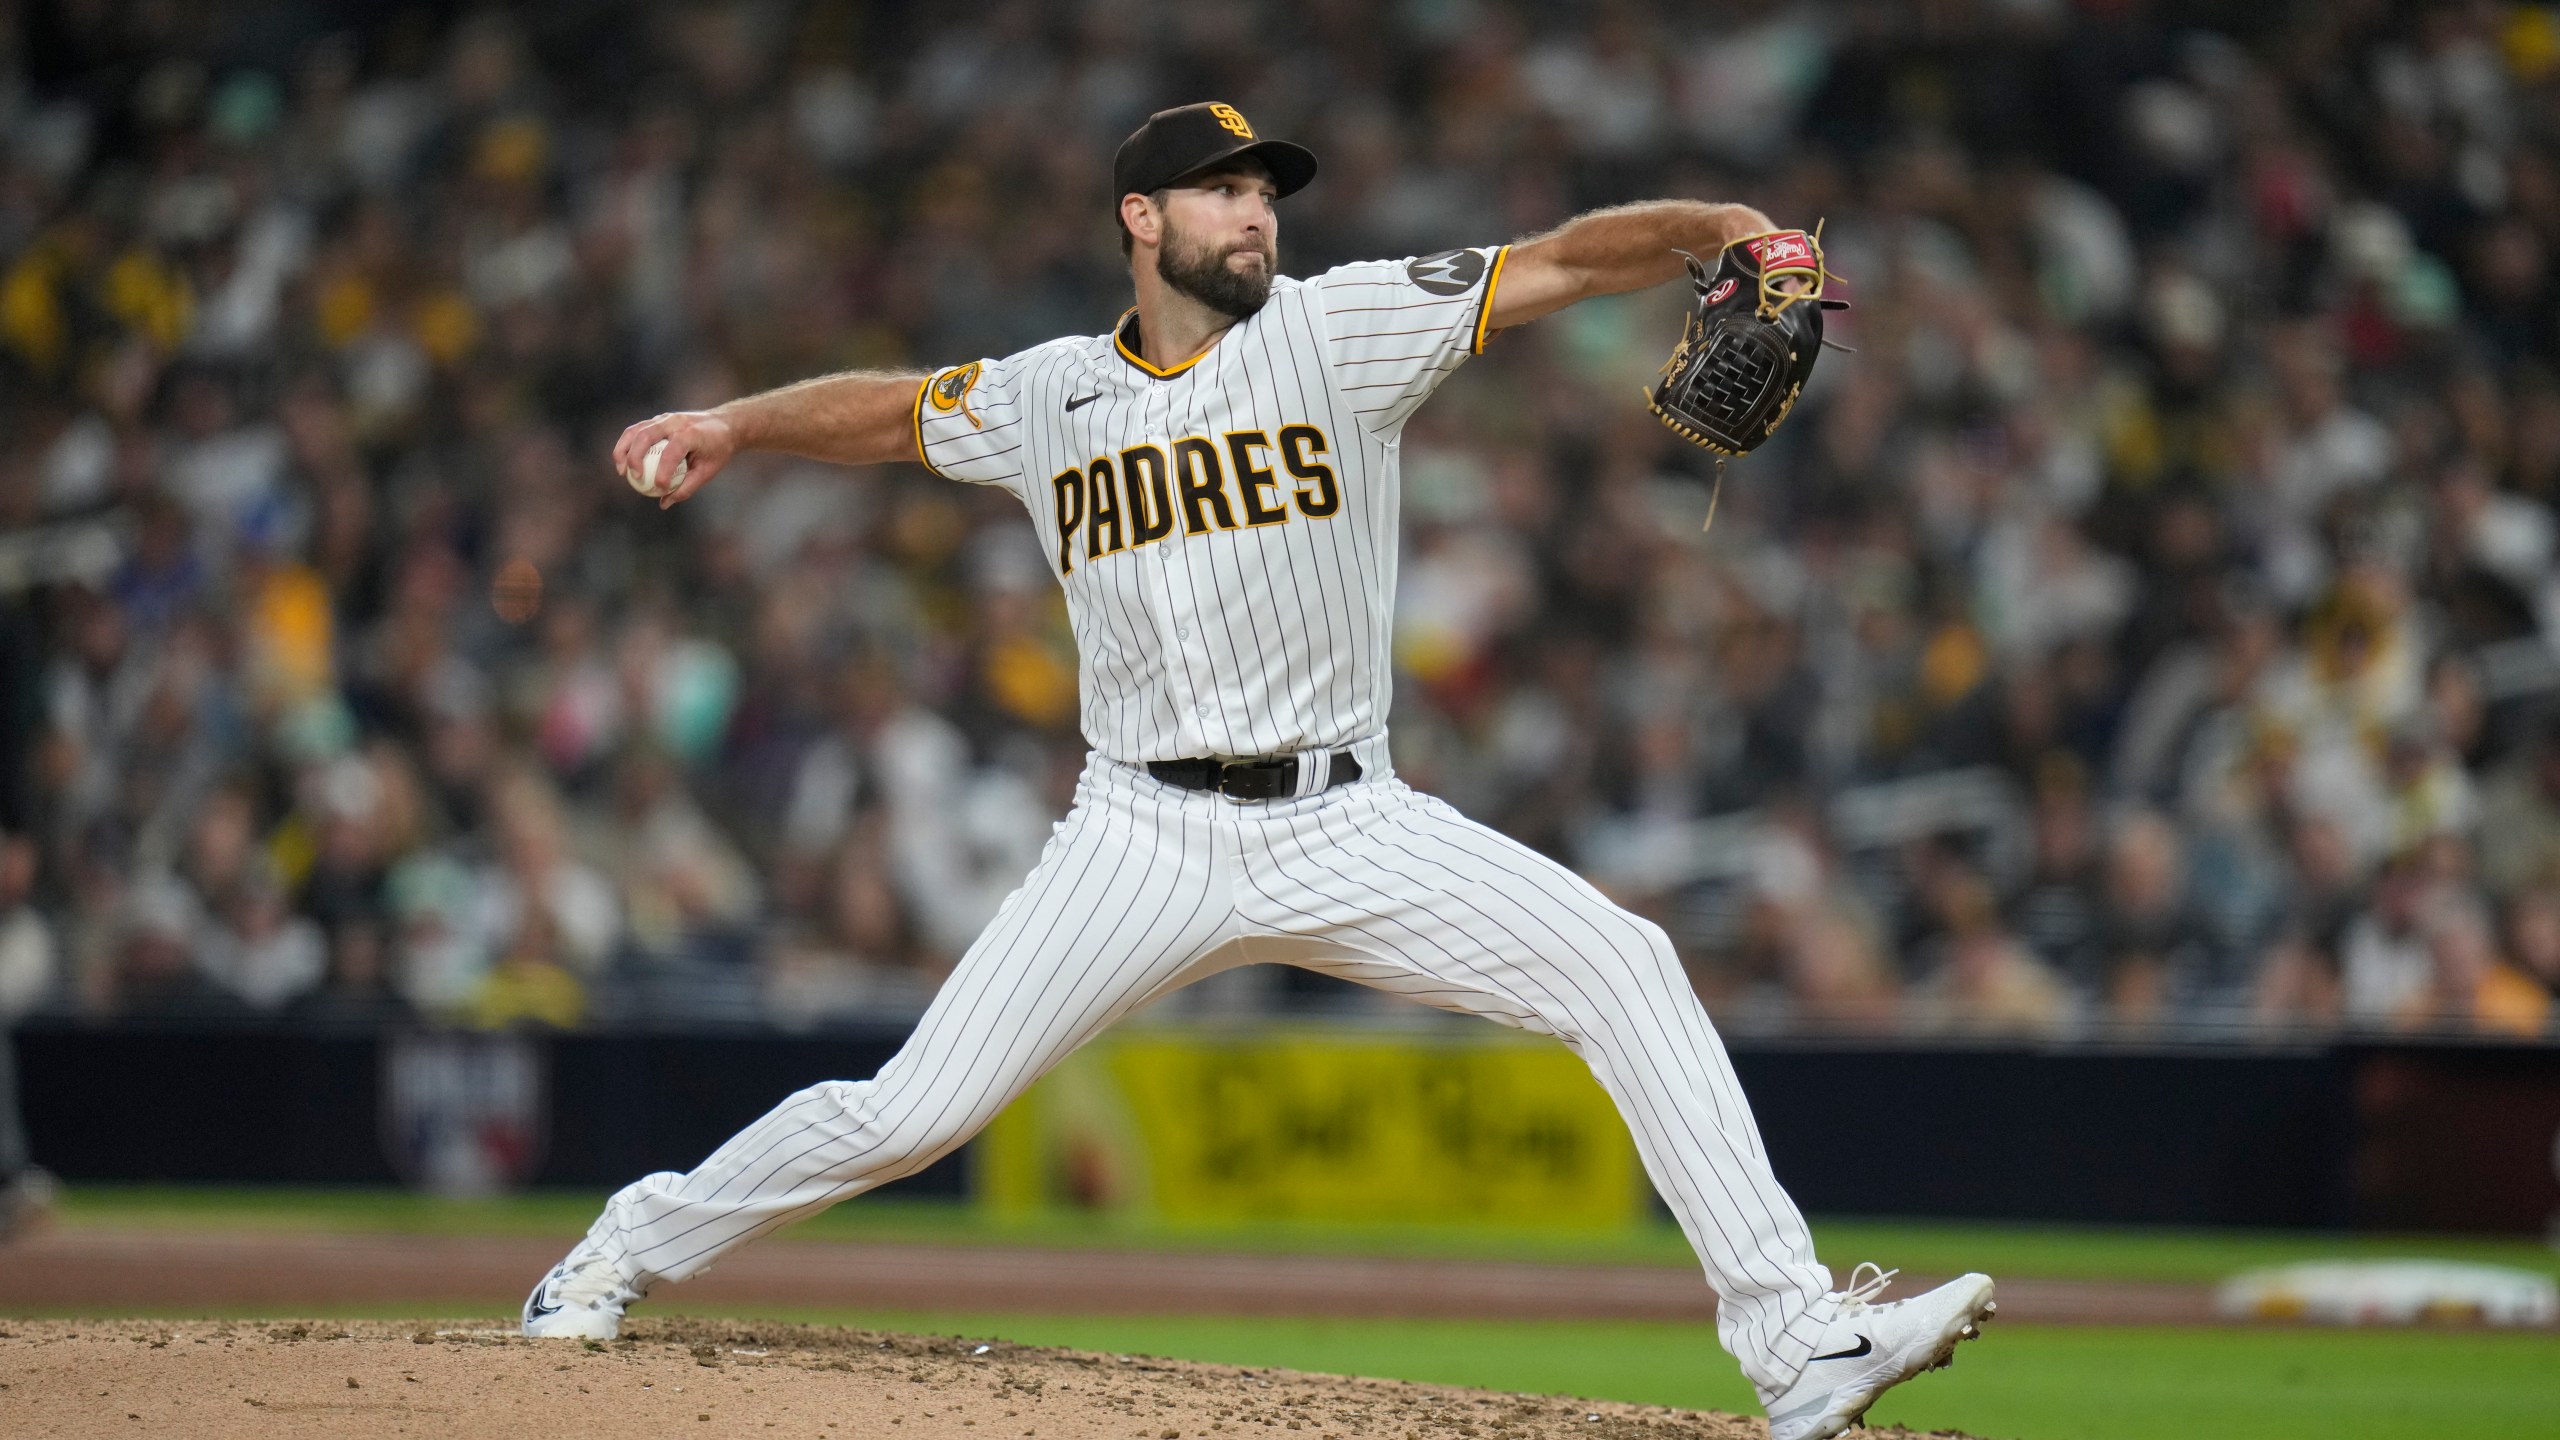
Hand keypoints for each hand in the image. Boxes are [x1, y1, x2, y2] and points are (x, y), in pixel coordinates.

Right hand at [611, 409, 740, 510]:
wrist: (724, 424)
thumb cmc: (718, 449)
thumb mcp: (708, 471)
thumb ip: (687, 487)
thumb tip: (664, 503)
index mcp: (690, 434)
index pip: (671, 453)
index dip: (663, 472)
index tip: (659, 488)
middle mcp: (675, 422)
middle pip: (646, 435)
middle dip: (635, 457)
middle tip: (634, 478)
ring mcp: (664, 418)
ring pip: (636, 430)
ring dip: (623, 450)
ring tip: (621, 471)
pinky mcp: (658, 420)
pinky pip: (636, 431)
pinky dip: (627, 445)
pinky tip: (624, 462)